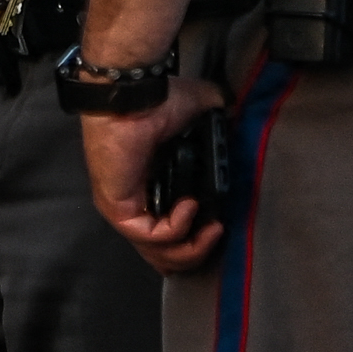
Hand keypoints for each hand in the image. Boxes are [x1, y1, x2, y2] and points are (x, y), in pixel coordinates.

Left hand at [80, 75, 228, 275]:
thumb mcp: (196, 109)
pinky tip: (189, 205)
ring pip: (159, 254)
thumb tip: (233, 111)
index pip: (168, 234)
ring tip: (212, 227)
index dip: (196, 239)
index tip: (219, 225)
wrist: (132, 96)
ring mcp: (124, 209)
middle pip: (164, 255)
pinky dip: (178, 227)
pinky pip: (152, 236)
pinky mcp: (119, 210)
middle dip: (196, 252)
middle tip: (217, 232)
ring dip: (192, 247)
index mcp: (151, 186)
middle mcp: (136, 202)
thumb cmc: (156, 101)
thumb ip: (216, 114)